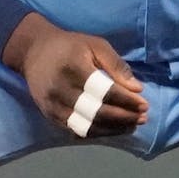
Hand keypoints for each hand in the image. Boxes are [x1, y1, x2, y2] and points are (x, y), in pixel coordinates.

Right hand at [1, 12, 148, 136]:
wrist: (33, 51)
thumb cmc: (69, 46)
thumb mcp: (95, 44)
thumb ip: (116, 65)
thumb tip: (137, 89)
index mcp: (74, 68)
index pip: (105, 91)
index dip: (127, 101)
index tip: (144, 104)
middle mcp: (61, 90)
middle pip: (97, 112)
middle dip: (124, 118)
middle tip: (142, 117)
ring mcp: (53, 106)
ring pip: (87, 127)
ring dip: (113, 130)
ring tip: (131, 126)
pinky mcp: (49, 116)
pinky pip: (76, 130)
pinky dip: (97, 132)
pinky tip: (112, 129)